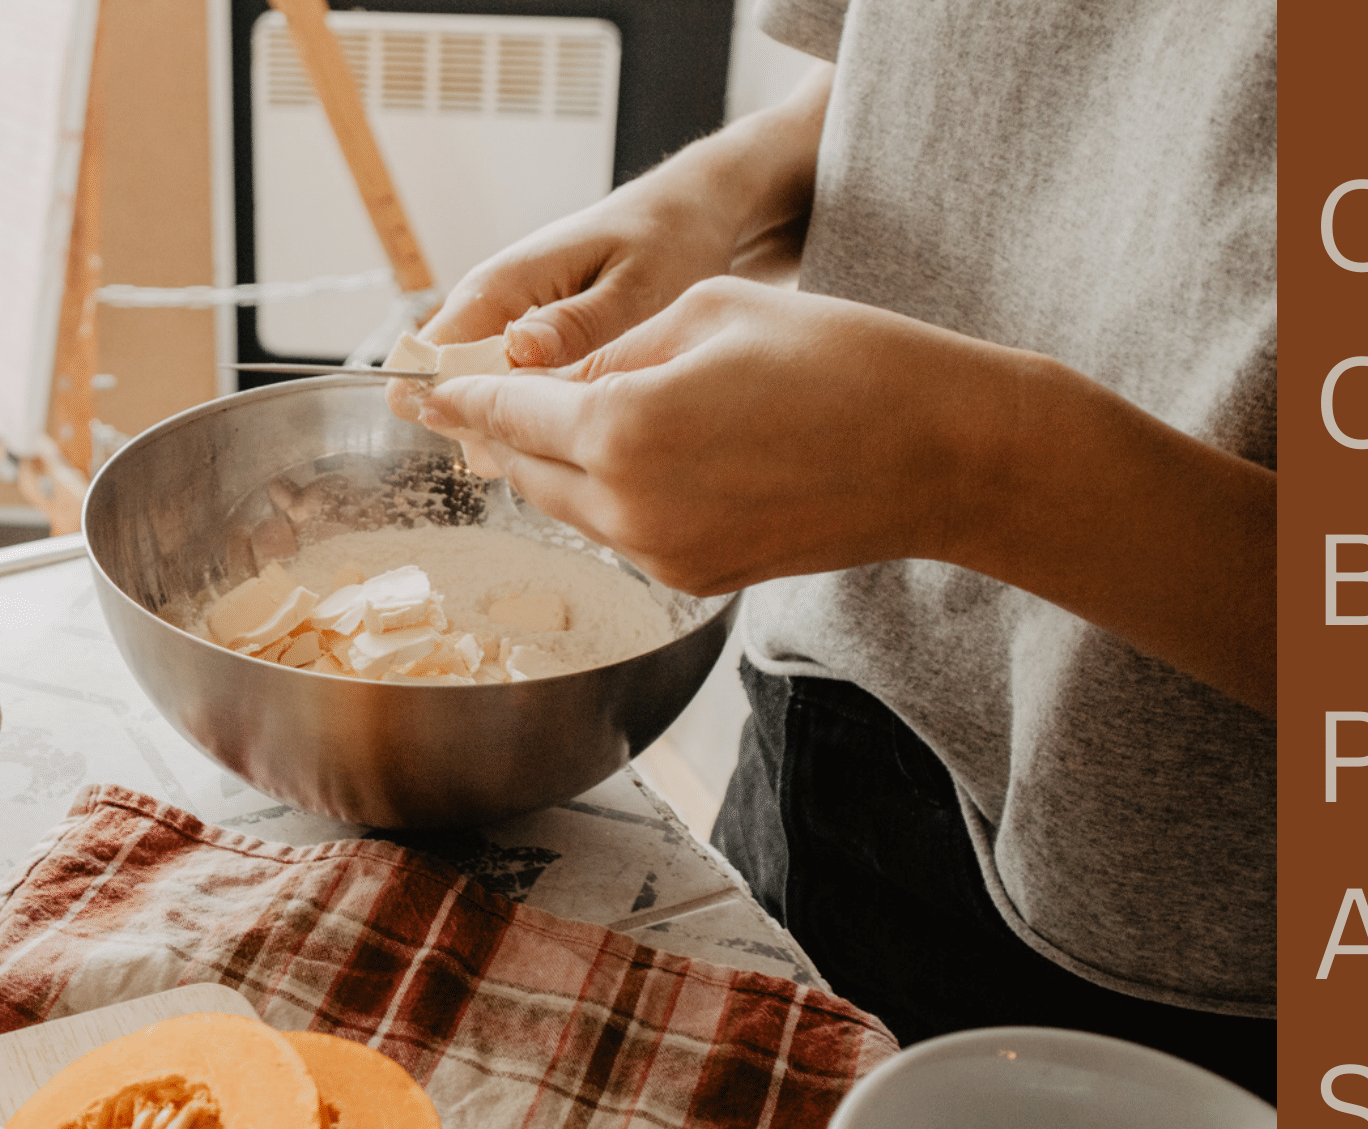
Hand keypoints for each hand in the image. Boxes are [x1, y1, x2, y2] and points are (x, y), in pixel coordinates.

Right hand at [386, 64, 831, 420]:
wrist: (689, 211)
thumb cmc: (668, 241)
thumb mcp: (636, 286)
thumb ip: (576, 325)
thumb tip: (516, 351)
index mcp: (501, 286)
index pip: (432, 358)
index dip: (454, 410)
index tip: (512, 445)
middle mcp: (488, 304)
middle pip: (450, 386)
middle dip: (492, 428)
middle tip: (566, 449)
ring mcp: (505, 321)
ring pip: (479, 392)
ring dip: (518, 425)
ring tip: (585, 438)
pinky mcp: (528, 336)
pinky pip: (511, 385)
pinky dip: (540, 412)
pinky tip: (588, 424)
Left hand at [415, 278, 1006, 596]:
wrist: (946, 455)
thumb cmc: (846, 362)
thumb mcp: (712, 313)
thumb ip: (619, 351)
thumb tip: (563, 381)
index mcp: (620, 431)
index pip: (507, 413)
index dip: (459, 394)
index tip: (421, 384)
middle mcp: (628, 508)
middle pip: (528, 470)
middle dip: (501, 432)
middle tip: (467, 400)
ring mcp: (665, 554)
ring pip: (575, 506)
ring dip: (559, 464)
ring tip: (553, 421)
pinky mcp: (702, 577)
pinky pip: (627, 530)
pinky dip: (614, 493)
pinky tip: (638, 456)